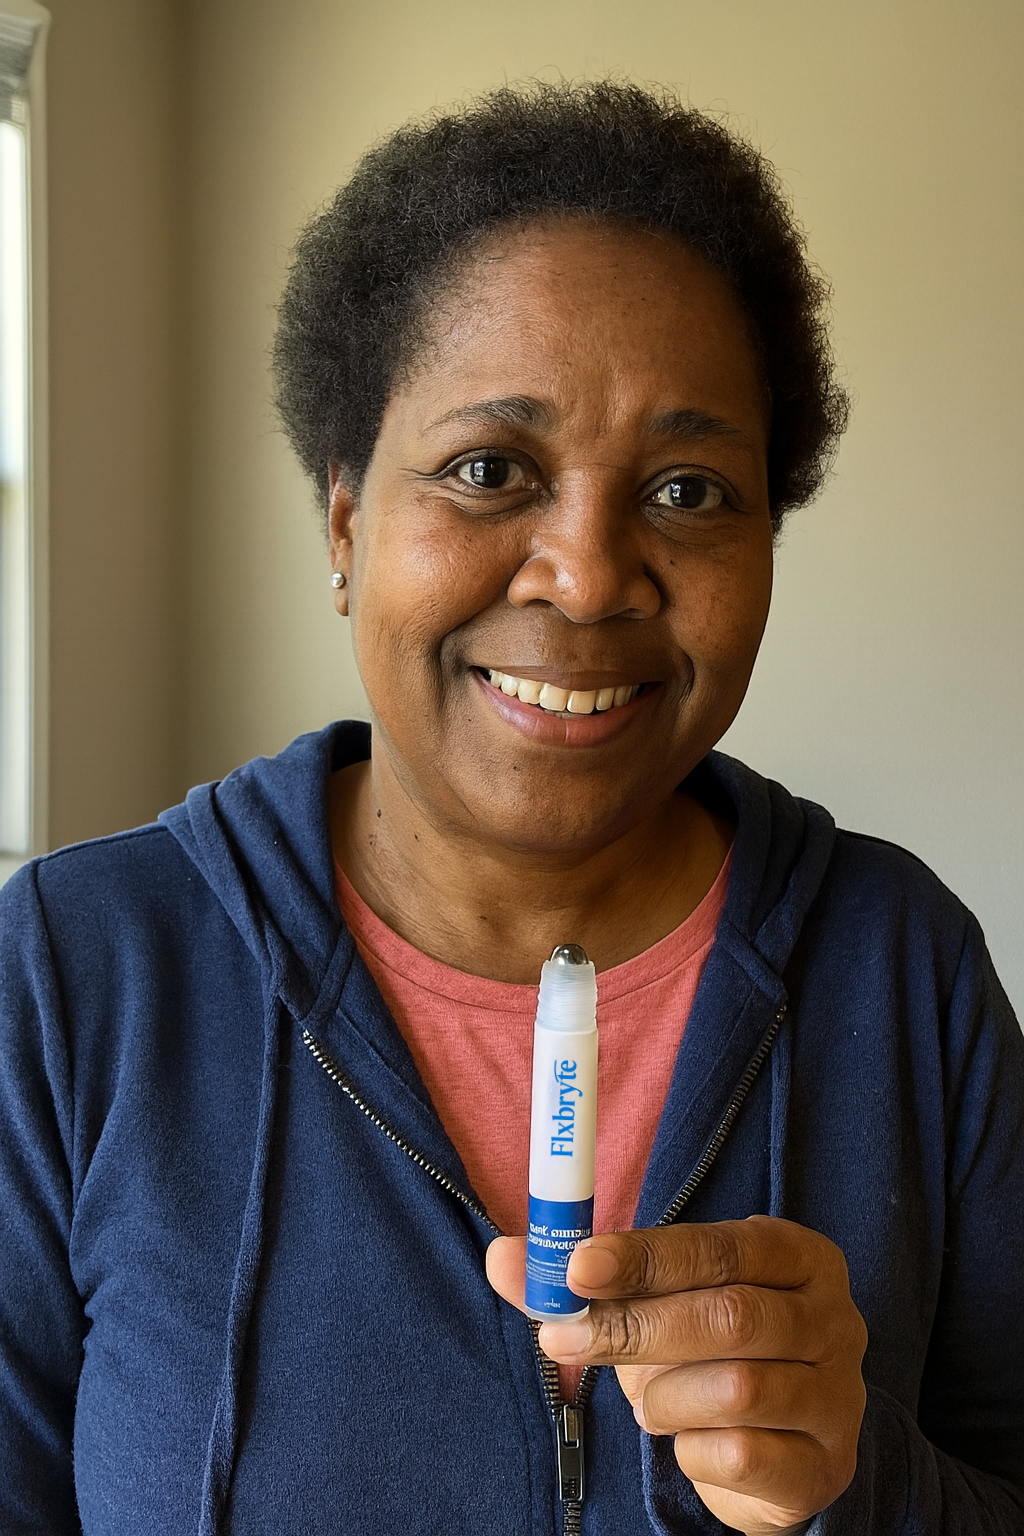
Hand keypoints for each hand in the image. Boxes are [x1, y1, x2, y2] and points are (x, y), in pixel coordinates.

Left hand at [486, 1215, 866, 1535]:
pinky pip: (742, 1456)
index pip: (718, 1247)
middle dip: (633, 1329)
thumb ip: (582, 1282)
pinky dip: (691, 1451)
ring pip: (735, 1390)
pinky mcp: (825, 1465)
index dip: (644, 1256)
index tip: (577, 1266)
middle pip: (729, 1317)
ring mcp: (838, 1395)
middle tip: (565, 1339)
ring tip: (649, 1401)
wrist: (775, 1447)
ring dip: (664, 1397)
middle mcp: (833, 1318)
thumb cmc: (706, 1352)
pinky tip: (688, 1441)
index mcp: (796, 1256)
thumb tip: (501, 1258)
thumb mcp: (654, 1302)